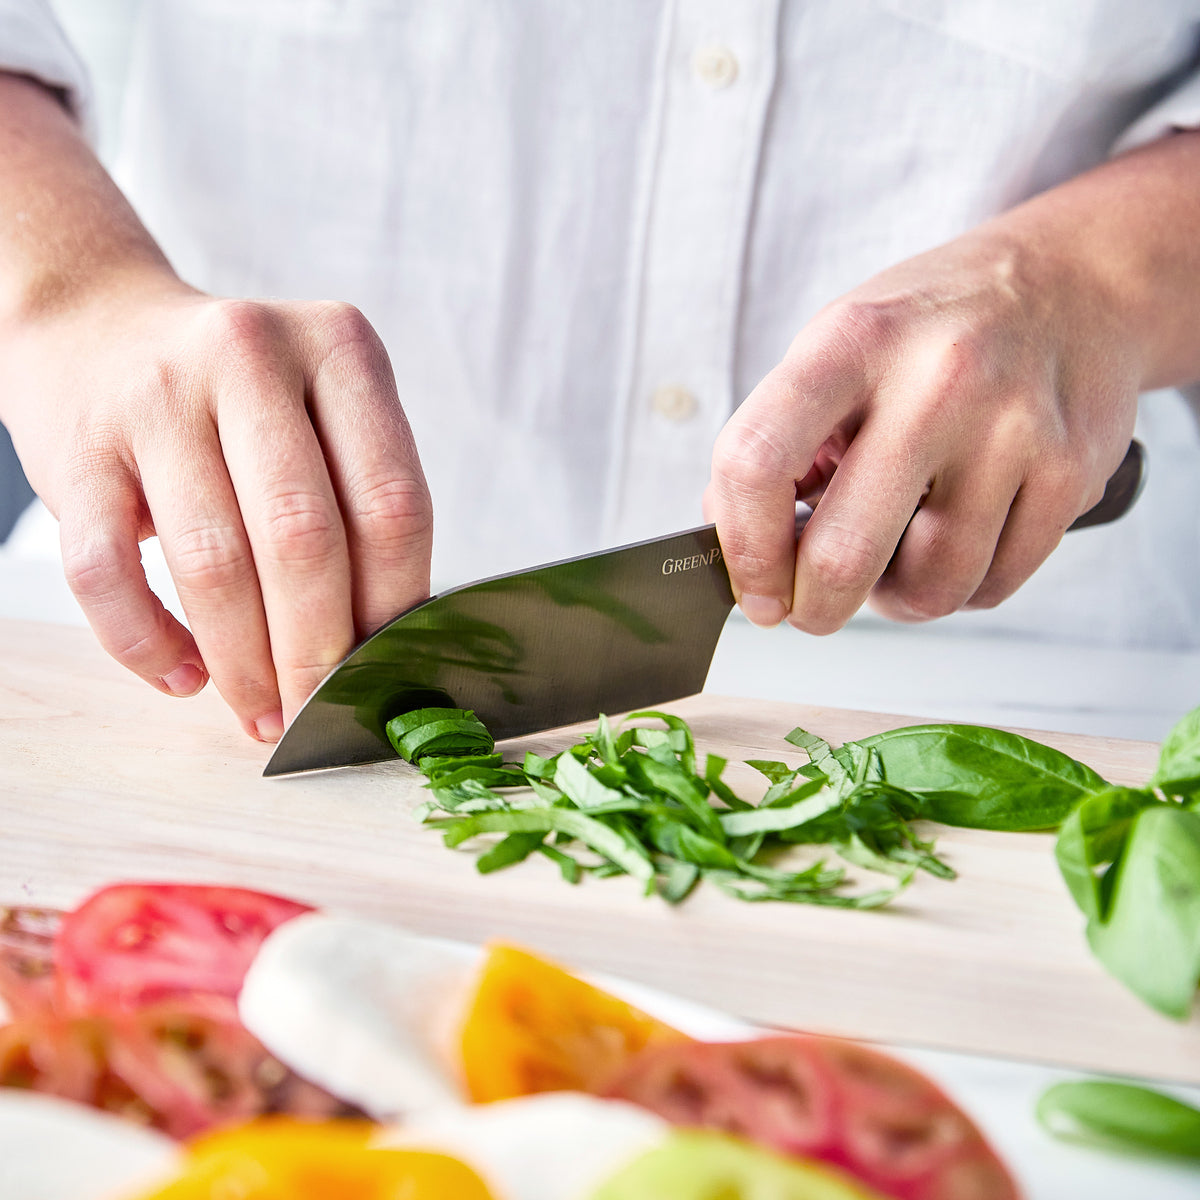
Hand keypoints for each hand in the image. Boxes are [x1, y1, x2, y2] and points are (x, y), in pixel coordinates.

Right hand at [3, 274, 431, 740]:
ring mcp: (156, 399)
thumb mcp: (320, 409)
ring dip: (243, 664)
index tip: (387, 668)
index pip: (392, 504)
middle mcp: (251, 356)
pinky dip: (147, 644)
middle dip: (318, 652)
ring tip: (260, 711)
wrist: (95, 326)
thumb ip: (360, 501)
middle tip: (320, 712)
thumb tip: (385, 646)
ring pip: (213, 565)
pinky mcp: (77, 450)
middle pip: (305, 540)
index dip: (395, 606)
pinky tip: (182, 676)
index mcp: (339, 348)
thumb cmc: (236, 397)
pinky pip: (108, 575)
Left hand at [707, 219, 1140, 633]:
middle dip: (813, 608)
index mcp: (852, 340)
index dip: (743, 549)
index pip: (758, 462)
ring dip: (896, 598)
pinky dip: (962, 587)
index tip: (751, 590)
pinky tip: (957, 540)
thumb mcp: (839, 344)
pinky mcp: (1073, 473)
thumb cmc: (937, 325)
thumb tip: (738, 543)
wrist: (1076, 280)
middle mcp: (936, 381)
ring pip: (928, 588)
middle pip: (844, 554)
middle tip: (810, 609)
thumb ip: (781, 438)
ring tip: (896, 554)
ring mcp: (1013, 430)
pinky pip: (994, 586)